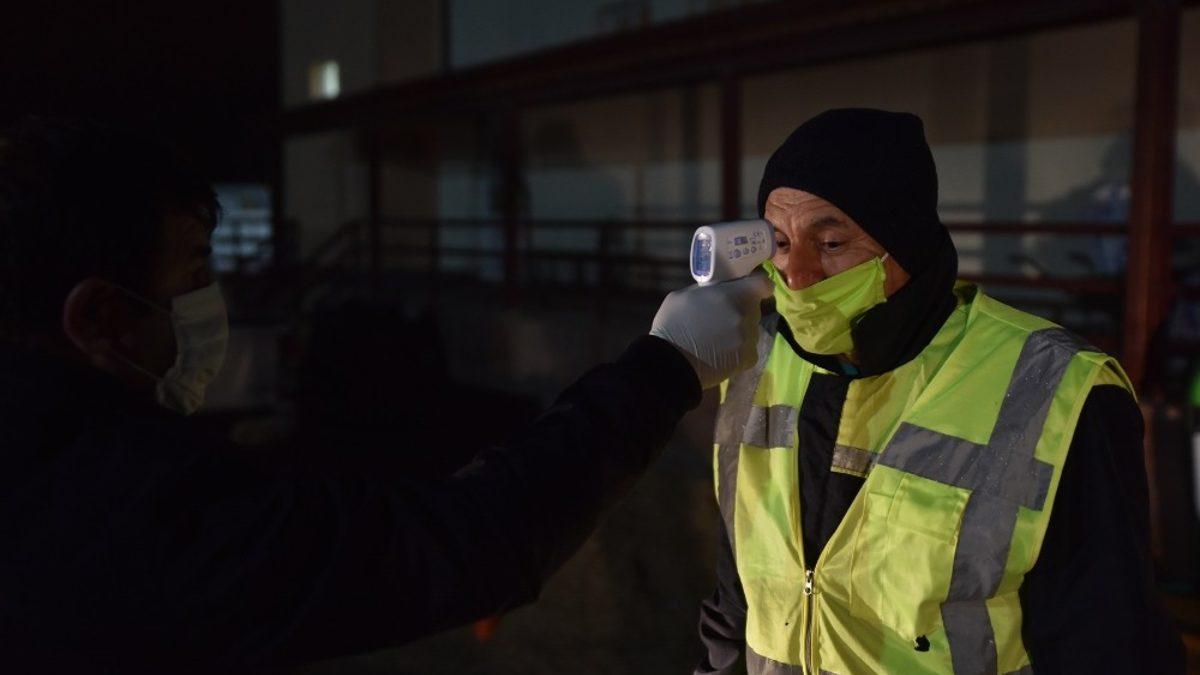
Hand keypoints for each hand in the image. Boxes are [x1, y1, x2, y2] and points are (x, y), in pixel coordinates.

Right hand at [649, 271, 773, 388]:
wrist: (672, 364)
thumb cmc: (673, 324)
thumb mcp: (684, 295)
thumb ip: (707, 290)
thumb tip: (716, 290)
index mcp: (736, 295)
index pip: (763, 284)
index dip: (757, 285)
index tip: (747, 288)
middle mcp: (748, 316)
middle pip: (753, 309)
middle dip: (740, 309)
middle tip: (720, 317)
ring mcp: (750, 339)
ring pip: (749, 330)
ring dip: (738, 331)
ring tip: (716, 339)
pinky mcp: (749, 359)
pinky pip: (747, 349)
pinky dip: (737, 351)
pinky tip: (719, 354)